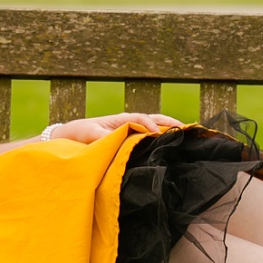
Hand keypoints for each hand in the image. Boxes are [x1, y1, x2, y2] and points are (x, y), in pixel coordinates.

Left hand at [48, 112, 184, 144]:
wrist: (72, 135)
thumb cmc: (81, 133)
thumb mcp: (90, 134)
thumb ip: (102, 137)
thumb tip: (113, 141)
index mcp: (122, 119)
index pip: (142, 119)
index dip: (152, 126)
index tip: (159, 134)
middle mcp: (130, 122)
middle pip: (155, 119)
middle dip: (171, 123)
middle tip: (189, 130)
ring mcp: (132, 129)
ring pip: (155, 125)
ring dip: (170, 128)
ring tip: (188, 135)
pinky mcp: (131, 137)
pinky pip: (150, 135)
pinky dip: (164, 135)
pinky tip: (174, 143)